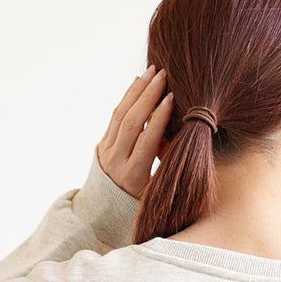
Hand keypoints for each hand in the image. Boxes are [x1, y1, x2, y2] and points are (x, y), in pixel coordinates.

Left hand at [96, 66, 172, 200]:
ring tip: (151, 72)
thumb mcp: (155, 190)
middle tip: (162, 76)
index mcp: (132, 175)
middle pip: (131, 123)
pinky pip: (115, 115)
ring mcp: (106, 150)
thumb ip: (165, 165)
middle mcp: (116, 161)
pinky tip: (137, 82)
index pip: (146, 141)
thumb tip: (177, 136)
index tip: (171, 99)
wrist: (105, 209)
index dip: (159, 119)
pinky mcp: (102, 142)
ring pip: (120, 114)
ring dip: (137, 91)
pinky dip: (127, 97)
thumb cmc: (140, 201)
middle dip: (147, 96)